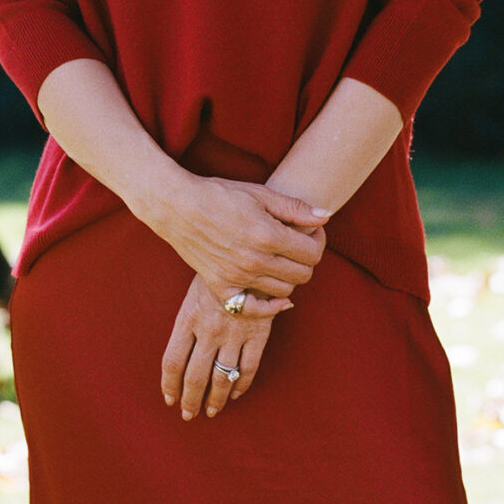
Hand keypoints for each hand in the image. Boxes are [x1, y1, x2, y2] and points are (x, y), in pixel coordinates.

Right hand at [139, 177, 327, 300]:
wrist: (178, 206)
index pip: (313, 253)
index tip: (311, 232)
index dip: (318, 241)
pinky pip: (253, 309)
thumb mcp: (260, 193)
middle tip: (297, 246)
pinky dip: (267, 307)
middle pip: (303, 275)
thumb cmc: (219, 195)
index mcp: (268, 235)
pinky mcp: (222, 287)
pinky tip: (274, 297)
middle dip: (306, 260)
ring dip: (288, 278)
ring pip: (283, 292)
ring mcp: (238, 277)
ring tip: (280, 261)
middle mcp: (255, 260)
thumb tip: (325, 217)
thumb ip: (295, 208)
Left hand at [160, 274, 280, 419]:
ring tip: (212, 411)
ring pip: (223, 377)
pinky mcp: (258, 333)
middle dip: (190, 400)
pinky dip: (242, 385)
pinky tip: (235, 394)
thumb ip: (187, 326)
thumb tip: (177, 362)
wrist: (249, 256)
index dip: (169, 385)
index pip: (172, 361)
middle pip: (195, 376)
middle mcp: (209, 329)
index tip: (169, 399)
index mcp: (188, 318)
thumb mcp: (192, 296)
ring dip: (216, 399)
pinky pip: (249, 368)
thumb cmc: (215, 275)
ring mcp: (234, 333)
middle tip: (188, 414)